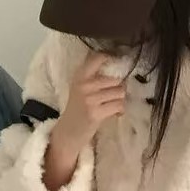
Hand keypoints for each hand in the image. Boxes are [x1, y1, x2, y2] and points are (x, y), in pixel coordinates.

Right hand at [42, 52, 124, 190]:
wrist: (68, 132)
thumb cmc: (78, 109)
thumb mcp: (81, 88)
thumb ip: (95, 77)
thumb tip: (121, 69)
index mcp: (79, 76)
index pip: (97, 58)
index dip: (111, 57)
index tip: (118, 61)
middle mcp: (84, 84)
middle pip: (116, 79)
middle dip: (119, 88)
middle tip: (113, 96)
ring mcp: (90, 99)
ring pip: (120, 92)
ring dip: (120, 100)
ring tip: (112, 106)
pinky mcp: (96, 113)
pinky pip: (119, 105)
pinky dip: (120, 110)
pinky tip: (115, 113)